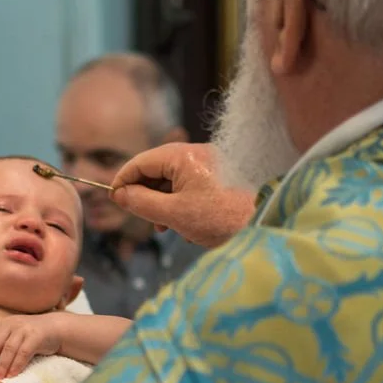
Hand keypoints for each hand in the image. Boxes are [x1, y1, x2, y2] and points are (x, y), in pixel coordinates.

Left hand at [0, 313, 64, 378]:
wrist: (56, 328)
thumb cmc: (30, 336)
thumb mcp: (13, 336)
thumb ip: (0, 345)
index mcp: (2, 325)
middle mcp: (11, 324)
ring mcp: (24, 329)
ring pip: (9, 348)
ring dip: (1, 365)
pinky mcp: (36, 336)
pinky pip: (24, 352)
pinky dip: (17, 364)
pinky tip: (12, 375)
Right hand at [110, 142, 255, 247]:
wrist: (268, 223)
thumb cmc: (222, 218)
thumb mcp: (175, 214)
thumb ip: (142, 203)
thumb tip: (119, 194)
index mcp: (183, 156)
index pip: (140, 162)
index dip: (123, 181)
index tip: (114, 200)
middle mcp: (197, 153)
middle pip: (156, 170)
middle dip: (146, 195)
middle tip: (143, 219)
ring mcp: (211, 164)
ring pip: (173, 181)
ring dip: (164, 203)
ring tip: (166, 228)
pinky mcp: (221, 177)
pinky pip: (191, 186)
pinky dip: (182, 203)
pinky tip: (186, 225)